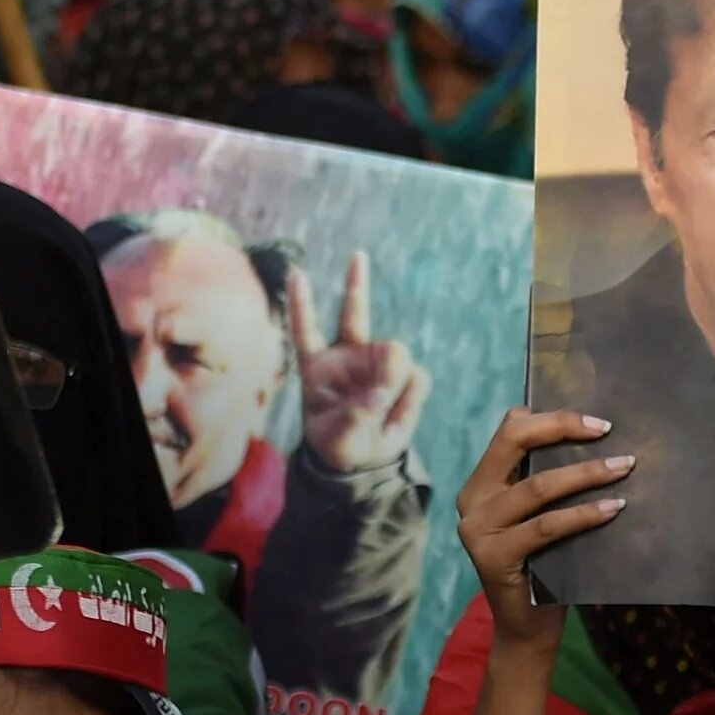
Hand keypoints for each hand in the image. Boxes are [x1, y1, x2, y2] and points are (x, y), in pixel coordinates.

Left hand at [290, 252, 430, 473]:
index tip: (297, 273)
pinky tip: (396, 415)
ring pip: (396, 356)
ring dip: (395, 383)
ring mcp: (377, 362)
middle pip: (355, 313)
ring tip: (383, 410)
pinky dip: (410, 401)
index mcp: (317, 367)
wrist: (365, 459)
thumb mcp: (337, 438)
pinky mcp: (404, 375)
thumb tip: (381, 393)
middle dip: (356, 281)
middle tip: (357, 254)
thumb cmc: (338, 444)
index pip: (306, 330)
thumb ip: (354, 416)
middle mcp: (348, 355)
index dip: (301, 304)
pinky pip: (417, 380)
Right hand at [454, 408, 626, 659]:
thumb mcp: (541, 516)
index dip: (552, 418)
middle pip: (513, 442)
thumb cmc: (544, 566)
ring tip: (624, 467)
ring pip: (537, 486)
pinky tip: (613, 509)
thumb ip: (549, 484)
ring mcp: (478, 529)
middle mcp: (472, 500)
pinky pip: (546, 527)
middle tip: (608, 431)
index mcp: (481, 483)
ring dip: (586, 474)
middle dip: (562, 428)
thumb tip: (601, 444)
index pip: (509, 430)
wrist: (527, 629)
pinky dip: (583, 515)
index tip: (598, 423)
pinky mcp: (494, 557)